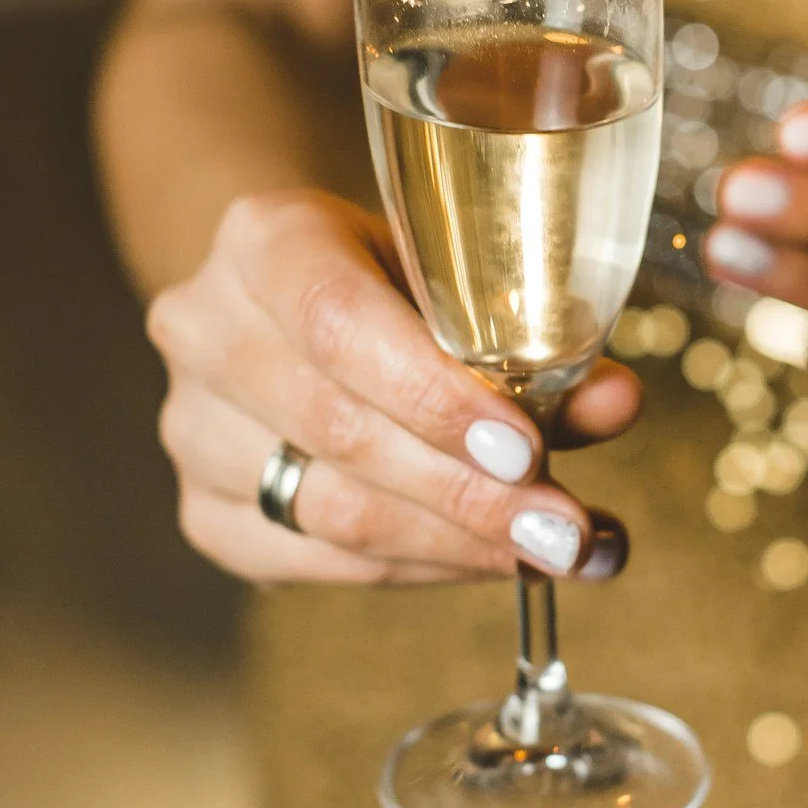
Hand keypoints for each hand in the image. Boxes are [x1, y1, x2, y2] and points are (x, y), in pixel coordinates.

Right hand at [146, 191, 638, 585]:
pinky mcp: (204, 511)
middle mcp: (204, 328)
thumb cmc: (395, 278)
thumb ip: (534, 336)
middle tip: (568, 528)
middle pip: (339, 430)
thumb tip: (616, 403)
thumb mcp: (461, 276)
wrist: (294, 301)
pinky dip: (419, 568)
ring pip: (329, 510)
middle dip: (470, 493)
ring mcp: (192, 427)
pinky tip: (491, 561)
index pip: (337, 322)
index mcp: (262, 239)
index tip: (525, 450)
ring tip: (558, 550)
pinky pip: (316, 561)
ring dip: (457, 543)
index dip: (432, 396)